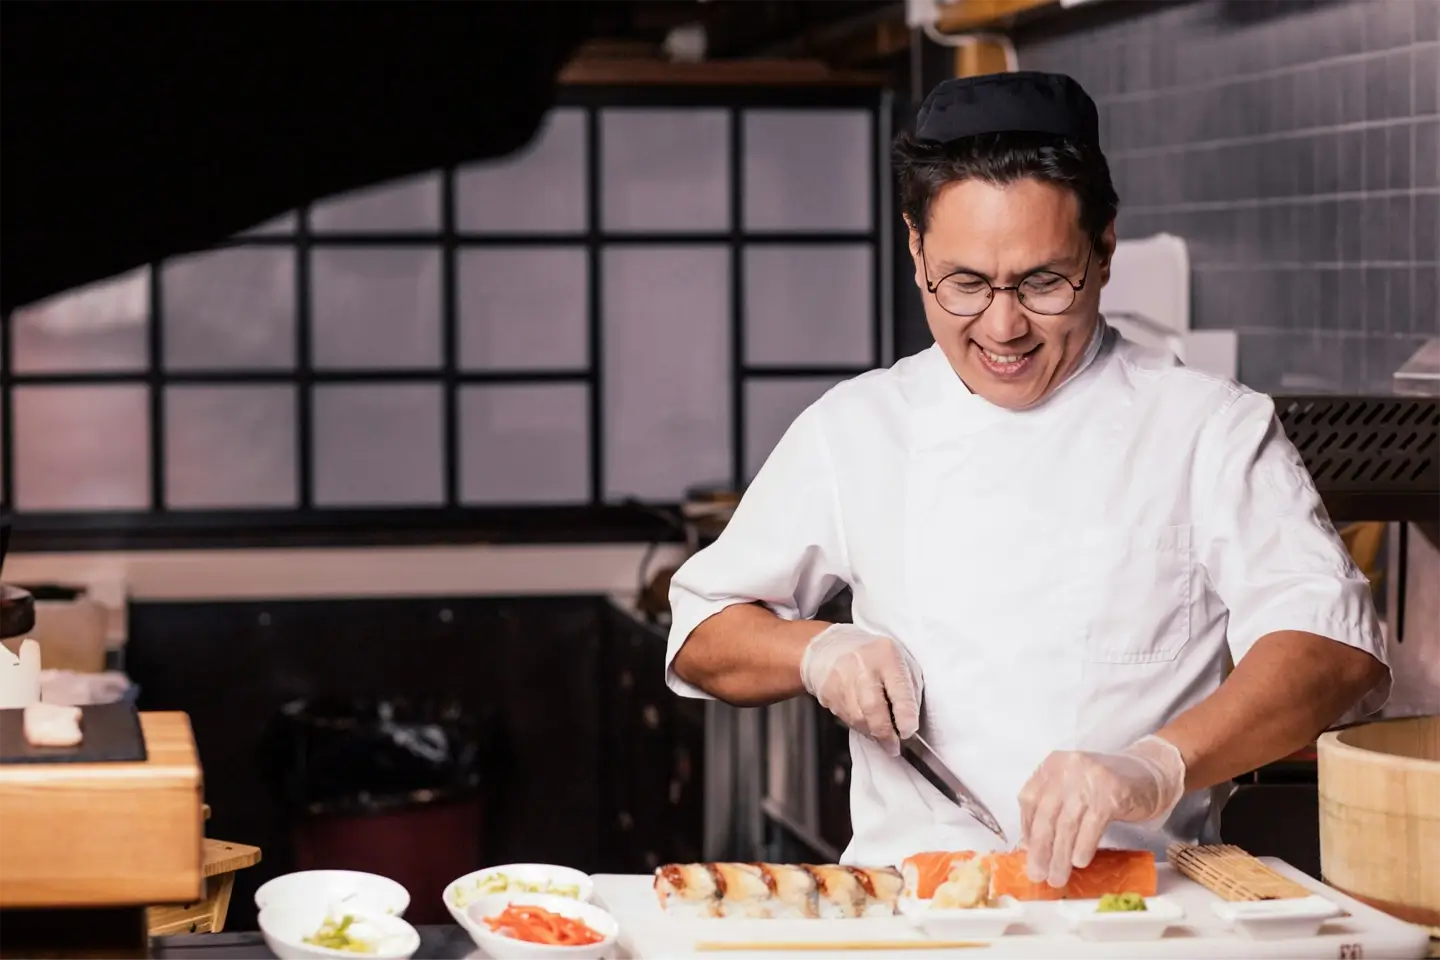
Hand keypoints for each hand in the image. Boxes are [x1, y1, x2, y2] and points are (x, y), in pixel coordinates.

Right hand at [800, 624, 922, 756]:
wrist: (831, 647)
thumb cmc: (874, 656)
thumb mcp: (901, 661)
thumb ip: (909, 689)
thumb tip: (910, 721)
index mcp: (886, 655)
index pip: (898, 688)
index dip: (905, 715)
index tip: (909, 732)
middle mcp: (862, 666)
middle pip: (873, 707)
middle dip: (886, 733)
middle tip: (894, 746)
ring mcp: (841, 679)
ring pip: (858, 718)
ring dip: (873, 733)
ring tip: (883, 738)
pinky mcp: (828, 693)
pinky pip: (846, 718)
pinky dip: (860, 727)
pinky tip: (867, 724)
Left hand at [1018, 736, 1185, 887]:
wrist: (1148, 774)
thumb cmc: (1105, 788)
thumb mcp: (1073, 789)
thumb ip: (1053, 809)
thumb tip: (1031, 846)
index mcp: (1052, 766)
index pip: (1029, 799)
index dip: (1027, 829)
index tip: (1028, 852)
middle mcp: (1067, 768)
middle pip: (1046, 815)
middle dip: (1040, 850)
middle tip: (1038, 875)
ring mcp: (1089, 779)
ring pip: (1067, 825)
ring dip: (1060, 857)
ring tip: (1058, 878)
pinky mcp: (1111, 793)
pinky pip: (1091, 827)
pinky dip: (1083, 847)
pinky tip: (1080, 863)